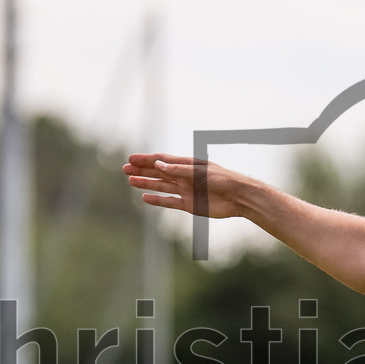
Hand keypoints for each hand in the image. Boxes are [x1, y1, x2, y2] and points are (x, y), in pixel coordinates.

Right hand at [123, 153, 255, 218]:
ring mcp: (186, 190)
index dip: (147, 160)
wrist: (239, 198)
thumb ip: (178, 170)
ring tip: (131, 181)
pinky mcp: (190, 204)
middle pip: (159, 173)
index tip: (131, 159)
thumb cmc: (223, 180)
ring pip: (162, 186)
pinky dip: (158, 200)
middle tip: (125, 169)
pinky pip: (170, 201)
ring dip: (147, 184)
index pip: (163, 161)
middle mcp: (185, 177)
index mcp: (188, 165)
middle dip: (142, 171)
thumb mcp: (199, 173)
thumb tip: (158, 165)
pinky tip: (145, 197)